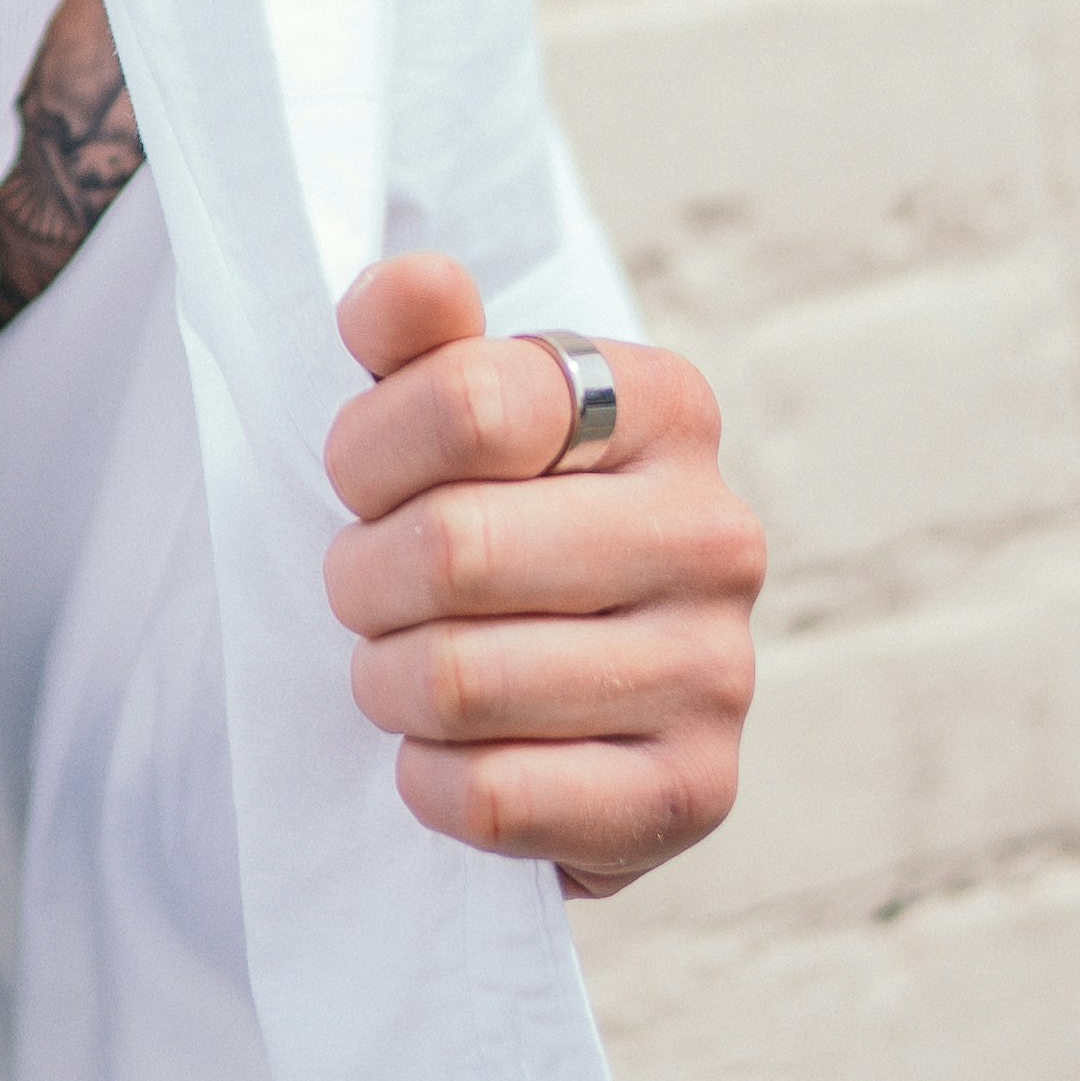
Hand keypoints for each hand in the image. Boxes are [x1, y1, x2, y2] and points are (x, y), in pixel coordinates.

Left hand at [320, 252, 759, 900]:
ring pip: (460, 680)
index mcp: (663, 405)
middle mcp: (714, 532)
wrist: (572, 702)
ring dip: (387, 684)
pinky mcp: (694, 794)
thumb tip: (414, 285)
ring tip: (404, 671)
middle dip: (362, 581)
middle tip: (366, 594)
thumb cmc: (489, 523)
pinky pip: (496, 795)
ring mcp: (719, 670)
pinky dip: (431, 783)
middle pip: (453, 548)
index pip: (466, 400)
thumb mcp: (445, 412)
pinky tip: (451, 754)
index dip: (367, 452)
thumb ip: (416, 335)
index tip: (361, 483)